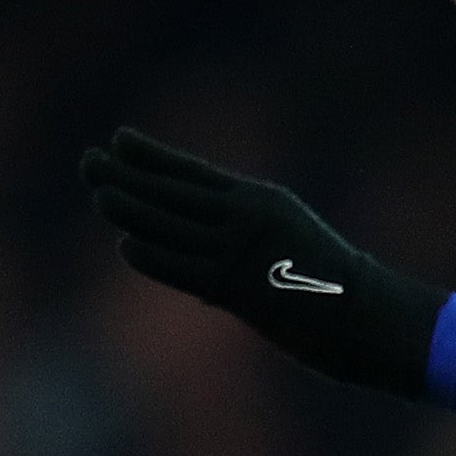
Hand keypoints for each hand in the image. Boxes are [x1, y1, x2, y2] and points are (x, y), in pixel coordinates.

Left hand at [76, 123, 442, 397]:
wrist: (367, 315)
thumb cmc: (331, 286)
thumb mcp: (289, 238)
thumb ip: (244, 235)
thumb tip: (196, 248)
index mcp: (259, 201)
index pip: (191, 173)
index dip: (152, 157)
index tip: (119, 140)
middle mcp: (246, 219)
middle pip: (171, 193)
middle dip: (126, 176)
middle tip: (89, 161)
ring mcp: (240, 252)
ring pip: (169, 225)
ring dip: (128, 207)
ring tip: (99, 194)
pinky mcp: (237, 288)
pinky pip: (183, 268)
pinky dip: (152, 255)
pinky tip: (126, 243)